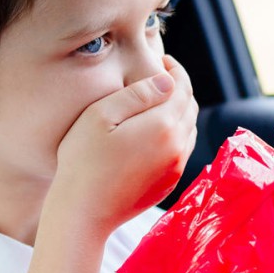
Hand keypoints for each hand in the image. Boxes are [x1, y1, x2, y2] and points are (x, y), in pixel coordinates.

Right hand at [52, 55, 198, 235]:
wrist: (83, 212)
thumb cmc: (84, 160)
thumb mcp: (101, 115)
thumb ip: (138, 95)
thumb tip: (167, 81)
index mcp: (164, 125)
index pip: (182, 87)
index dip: (175, 70)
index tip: (163, 60)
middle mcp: (177, 146)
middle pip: (190, 106)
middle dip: (179, 88)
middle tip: (160, 77)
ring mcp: (176, 167)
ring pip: (189, 129)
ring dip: (180, 110)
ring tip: (159, 101)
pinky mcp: (169, 183)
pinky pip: (182, 150)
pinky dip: (176, 133)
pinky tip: (156, 131)